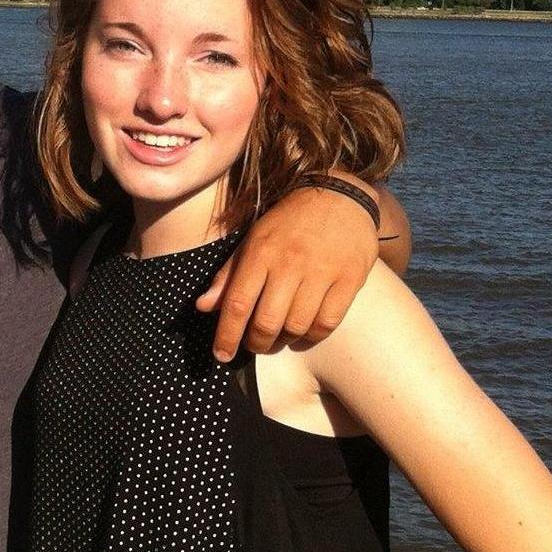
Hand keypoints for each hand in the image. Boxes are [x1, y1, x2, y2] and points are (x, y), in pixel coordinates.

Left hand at [197, 187, 377, 361]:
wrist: (340, 196)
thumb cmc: (289, 222)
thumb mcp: (253, 240)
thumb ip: (228, 275)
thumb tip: (203, 307)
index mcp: (260, 252)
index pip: (237, 304)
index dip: (226, 336)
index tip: (221, 355)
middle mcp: (290, 263)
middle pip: (267, 322)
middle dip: (256, 344)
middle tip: (255, 345)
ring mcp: (322, 271)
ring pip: (297, 326)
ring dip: (285, 340)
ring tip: (281, 336)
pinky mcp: (349, 278)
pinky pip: (327, 323)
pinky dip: (313, 336)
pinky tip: (306, 331)